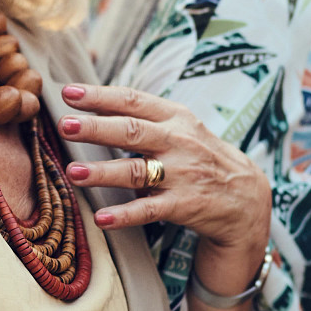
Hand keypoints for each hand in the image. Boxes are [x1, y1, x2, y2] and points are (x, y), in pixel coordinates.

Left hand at [56, 82, 271, 276]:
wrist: (246, 197)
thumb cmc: (201, 157)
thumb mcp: (181, 128)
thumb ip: (144, 118)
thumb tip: (92, 105)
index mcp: (175, 118)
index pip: (134, 101)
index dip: (101, 96)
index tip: (69, 92)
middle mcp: (178, 142)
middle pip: (132, 131)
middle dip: (96, 128)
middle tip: (65, 124)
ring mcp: (182, 174)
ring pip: (136, 171)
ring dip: (103, 172)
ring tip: (74, 172)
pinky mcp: (184, 205)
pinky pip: (150, 210)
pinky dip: (124, 215)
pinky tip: (102, 218)